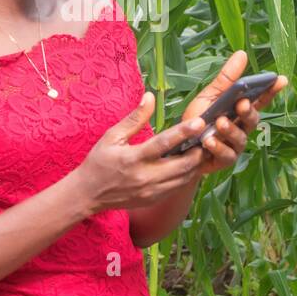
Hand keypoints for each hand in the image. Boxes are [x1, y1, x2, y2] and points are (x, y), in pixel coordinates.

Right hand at [75, 92, 208, 214]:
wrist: (88, 194)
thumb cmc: (99, 162)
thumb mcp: (112, 136)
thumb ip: (134, 118)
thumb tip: (150, 96)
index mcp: (133, 158)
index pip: (163, 144)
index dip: (184, 132)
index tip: (199, 122)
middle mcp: (145, 177)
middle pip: (182, 165)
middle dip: (198, 151)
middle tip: (208, 137)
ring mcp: (151, 191)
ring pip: (184, 178)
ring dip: (196, 164)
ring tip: (203, 148)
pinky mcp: (154, 199)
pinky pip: (177, 187)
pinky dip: (187, 175)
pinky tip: (190, 163)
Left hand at [180, 50, 288, 175]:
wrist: (180, 146)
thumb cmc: (197, 119)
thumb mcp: (210, 95)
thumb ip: (226, 78)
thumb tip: (242, 53)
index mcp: (240, 110)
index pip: (260, 99)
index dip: (271, 90)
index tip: (281, 79)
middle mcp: (242, 128)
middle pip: (253, 119)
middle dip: (249, 111)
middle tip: (241, 103)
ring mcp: (235, 145)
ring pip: (240, 138)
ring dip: (230, 129)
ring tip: (219, 122)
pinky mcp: (224, 160)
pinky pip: (226, 154)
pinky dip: (217, 147)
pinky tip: (208, 141)